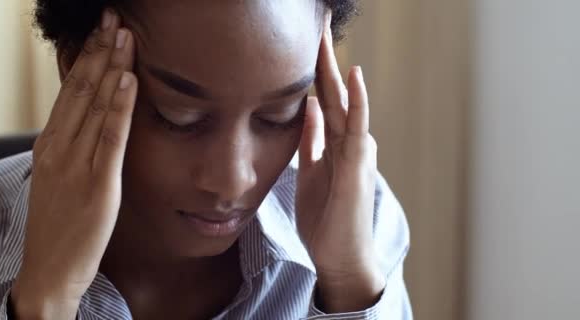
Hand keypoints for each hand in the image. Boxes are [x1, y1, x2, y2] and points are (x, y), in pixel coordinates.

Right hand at [11, 10, 136, 318]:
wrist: (50, 268)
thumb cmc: (59, 223)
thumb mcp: (59, 175)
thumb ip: (74, 145)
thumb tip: (93, 117)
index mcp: (50, 143)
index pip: (70, 90)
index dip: (87, 57)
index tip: (102, 32)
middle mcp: (59, 147)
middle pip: (81, 89)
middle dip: (100, 51)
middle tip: (115, 20)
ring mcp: (76, 164)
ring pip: (95, 105)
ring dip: (112, 67)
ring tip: (125, 36)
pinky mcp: (97, 183)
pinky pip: (110, 137)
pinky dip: (120, 106)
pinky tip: (128, 80)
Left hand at [295, 15, 383, 311]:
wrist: (340, 255)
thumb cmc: (326, 217)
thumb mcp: (310, 170)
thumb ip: (311, 140)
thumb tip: (306, 109)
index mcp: (334, 141)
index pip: (322, 97)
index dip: (312, 69)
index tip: (303, 42)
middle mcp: (347, 140)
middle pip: (333, 90)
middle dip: (321, 58)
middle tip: (316, 25)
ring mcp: (355, 151)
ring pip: (345, 100)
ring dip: (335, 68)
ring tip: (327, 36)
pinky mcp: (358, 165)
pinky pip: (357, 127)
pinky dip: (358, 100)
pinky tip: (355, 75)